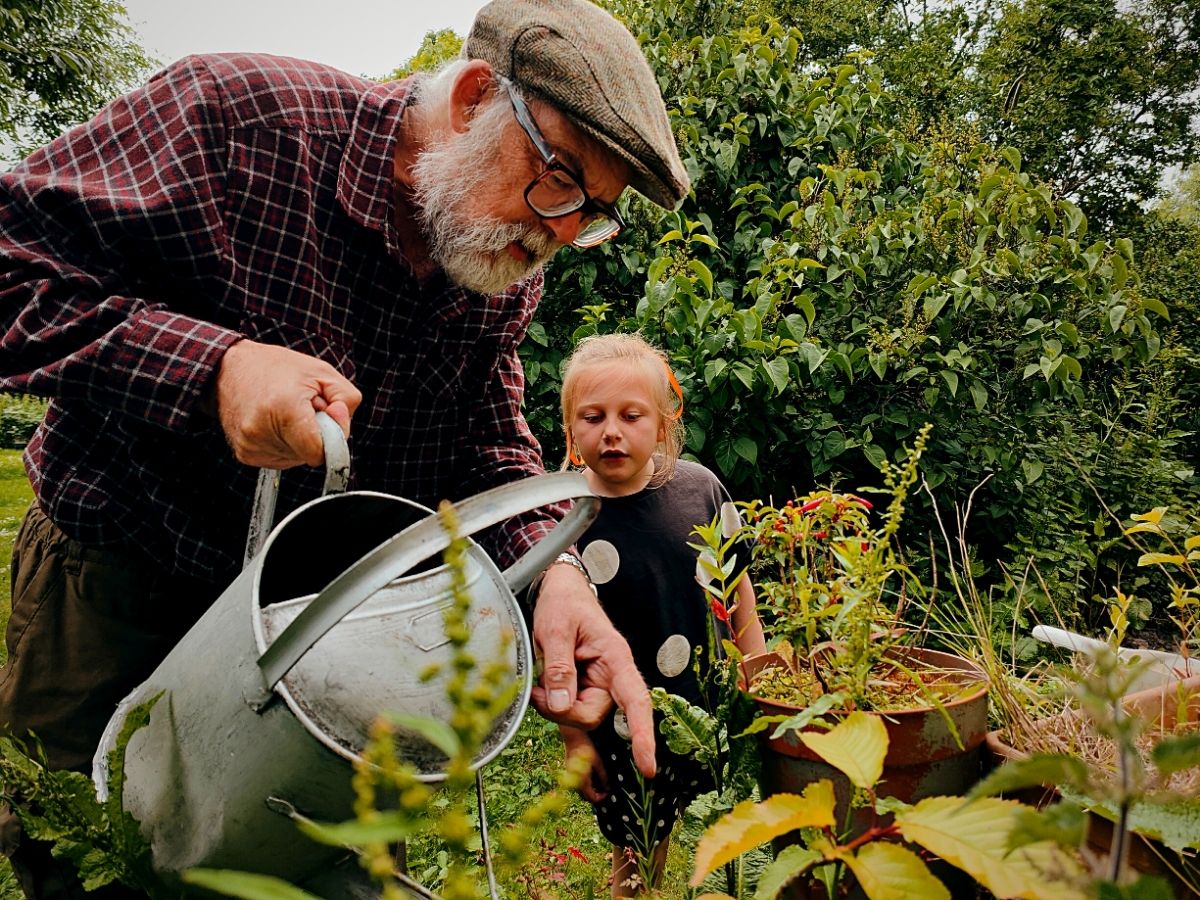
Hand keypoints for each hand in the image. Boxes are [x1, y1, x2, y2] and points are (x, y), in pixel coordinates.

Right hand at [214, 340, 361, 467]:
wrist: (229, 369)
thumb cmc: (276, 368)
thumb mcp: (322, 372)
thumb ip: (346, 400)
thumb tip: (342, 428)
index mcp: (284, 409)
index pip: (319, 452)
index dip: (332, 436)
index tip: (327, 416)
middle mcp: (262, 432)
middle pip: (310, 454)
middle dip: (315, 433)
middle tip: (302, 407)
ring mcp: (251, 446)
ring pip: (298, 459)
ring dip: (300, 439)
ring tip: (286, 412)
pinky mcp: (245, 455)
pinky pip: (282, 459)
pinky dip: (286, 443)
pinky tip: (274, 422)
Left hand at [530, 564, 656, 777]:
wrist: (560, 592)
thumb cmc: (563, 604)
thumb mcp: (555, 629)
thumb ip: (558, 667)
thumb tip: (559, 704)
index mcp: (616, 658)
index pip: (636, 701)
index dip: (642, 734)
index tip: (648, 766)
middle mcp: (611, 677)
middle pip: (592, 716)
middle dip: (561, 710)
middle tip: (536, 688)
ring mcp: (597, 687)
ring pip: (578, 718)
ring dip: (554, 708)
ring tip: (537, 682)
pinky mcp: (582, 692)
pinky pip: (573, 715)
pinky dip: (558, 716)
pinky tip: (551, 714)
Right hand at [560, 726, 607, 802]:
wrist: (573, 737)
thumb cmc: (586, 748)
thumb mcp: (598, 762)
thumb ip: (603, 776)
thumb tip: (608, 787)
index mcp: (582, 781)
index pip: (591, 798)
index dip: (601, 798)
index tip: (608, 792)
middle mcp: (574, 781)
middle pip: (586, 796)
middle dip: (596, 795)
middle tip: (605, 789)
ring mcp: (570, 776)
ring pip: (581, 791)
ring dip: (591, 790)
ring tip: (600, 783)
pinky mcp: (569, 771)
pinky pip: (577, 783)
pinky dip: (586, 784)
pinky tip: (592, 777)